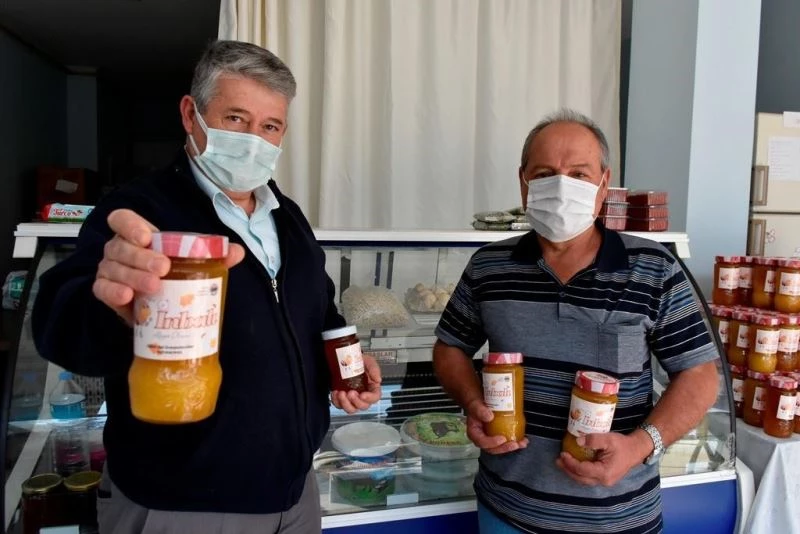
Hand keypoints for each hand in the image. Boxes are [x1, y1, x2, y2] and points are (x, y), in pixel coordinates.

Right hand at [93, 209, 244, 324]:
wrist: (161, 307)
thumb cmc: (174, 276)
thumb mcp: (195, 263)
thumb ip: (215, 255)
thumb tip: (237, 251)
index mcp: (138, 235)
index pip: (122, 219)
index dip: (130, 225)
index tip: (147, 237)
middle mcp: (120, 249)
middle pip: (120, 246)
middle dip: (142, 256)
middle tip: (163, 268)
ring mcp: (111, 270)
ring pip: (113, 268)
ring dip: (133, 276)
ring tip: (154, 286)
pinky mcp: (106, 292)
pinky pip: (101, 289)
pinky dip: (113, 292)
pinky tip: (127, 296)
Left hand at [331, 354, 381, 413]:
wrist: (346, 359)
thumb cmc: (359, 361)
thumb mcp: (369, 361)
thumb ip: (374, 369)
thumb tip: (378, 380)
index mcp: (372, 388)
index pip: (375, 397)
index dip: (370, 398)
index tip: (363, 395)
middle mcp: (363, 395)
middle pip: (363, 406)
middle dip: (356, 401)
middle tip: (351, 392)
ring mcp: (352, 398)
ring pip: (351, 409)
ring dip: (345, 403)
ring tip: (341, 393)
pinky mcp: (342, 398)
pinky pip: (339, 405)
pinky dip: (336, 401)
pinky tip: (335, 392)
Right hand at [464, 398, 528, 453]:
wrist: (479, 401)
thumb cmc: (476, 404)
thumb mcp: (475, 405)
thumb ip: (479, 410)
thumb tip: (489, 417)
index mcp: (474, 433)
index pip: (481, 442)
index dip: (492, 443)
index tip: (502, 438)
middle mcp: (482, 438)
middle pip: (492, 448)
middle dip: (505, 448)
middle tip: (515, 444)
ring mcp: (491, 438)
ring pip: (501, 447)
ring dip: (512, 446)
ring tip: (522, 443)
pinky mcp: (499, 435)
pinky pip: (506, 441)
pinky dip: (515, 441)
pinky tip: (524, 440)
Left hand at [556, 430, 651, 486]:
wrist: (636, 450)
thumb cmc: (623, 444)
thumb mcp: (608, 439)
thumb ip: (593, 440)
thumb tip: (578, 441)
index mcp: (604, 472)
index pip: (582, 470)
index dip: (570, 463)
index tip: (562, 453)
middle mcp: (604, 480)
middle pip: (581, 478)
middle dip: (568, 470)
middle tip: (558, 460)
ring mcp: (605, 481)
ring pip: (584, 480)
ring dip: (572, 472)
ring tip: (562, 462)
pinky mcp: (604, 478)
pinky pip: (588, 477)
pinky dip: (579, 472)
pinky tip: (573, 464)